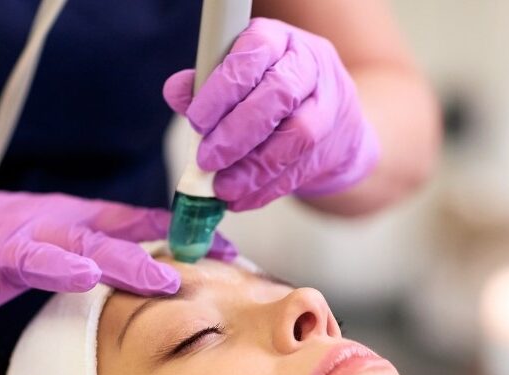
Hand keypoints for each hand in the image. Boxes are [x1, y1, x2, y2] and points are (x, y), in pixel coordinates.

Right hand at [0, 188, 235, 333]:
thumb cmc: (9, 234)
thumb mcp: (72, 228)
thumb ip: (124, 237)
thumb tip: (189, 245)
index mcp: (77, 222)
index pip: (136, 227)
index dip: (179, 240)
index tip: (228, 256)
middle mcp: (47, 231)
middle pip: (95, 243)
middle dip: (134, 261)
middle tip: (170, 280)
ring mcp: (2, 250)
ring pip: (36, 256)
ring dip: (61, 267)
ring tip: (85, 278)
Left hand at [163, 17, 379, 211]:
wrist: (332, 119)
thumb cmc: (271, 91)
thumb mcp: (240, 75)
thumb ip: (206, 82)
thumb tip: (176, 92)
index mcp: (280, 41)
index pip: (254, 54)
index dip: (224, 88)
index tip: (196, 121)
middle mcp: (310, 67)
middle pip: (279, 94)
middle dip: (238, 133)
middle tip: (207, 160)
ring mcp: (327, 107)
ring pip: (297, 137)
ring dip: (254, 169)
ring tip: (223, 189)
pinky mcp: (330, 146)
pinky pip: (299, 171)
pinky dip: (266, 190)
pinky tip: (242, 200)